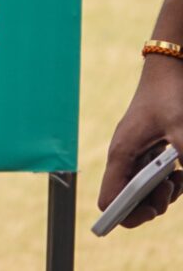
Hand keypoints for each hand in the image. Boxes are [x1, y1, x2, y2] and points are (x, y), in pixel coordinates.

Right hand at [100, 58, 182, 224]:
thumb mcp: (181, 130)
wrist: (169, 71)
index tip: (152, 212)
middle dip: (153, 204)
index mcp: (121, 154)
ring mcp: (136, 156)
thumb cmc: (169, 96)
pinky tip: (181, 172)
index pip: (110, 200)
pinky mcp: (148, 153)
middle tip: (172, 190)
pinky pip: (154, 180)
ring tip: (180, 180)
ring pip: (143, 192)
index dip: (127, 214)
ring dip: (165, 194)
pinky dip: (171, 184)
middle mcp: (124, 158)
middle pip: (128, 201)